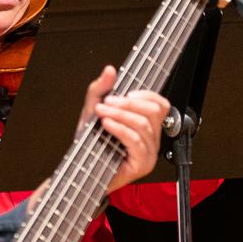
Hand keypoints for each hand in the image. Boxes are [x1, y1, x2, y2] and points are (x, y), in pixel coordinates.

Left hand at [78, 66, 171, 191]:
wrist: (81, 171)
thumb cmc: (90, 145)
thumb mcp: (92, 112)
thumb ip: (100, 90)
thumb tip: (110, 70)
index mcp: (146, 127)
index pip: (161, 105)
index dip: (146, 95)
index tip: (125, 93)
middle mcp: (152, 140)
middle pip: (153, 112)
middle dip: (128, 104)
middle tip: (107, 102)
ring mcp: (149, 153)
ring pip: (143, 125)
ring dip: (119, 114)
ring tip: (102, 113)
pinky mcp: (142, 164)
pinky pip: (136, 141)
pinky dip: (120, 129)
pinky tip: (107, 124)